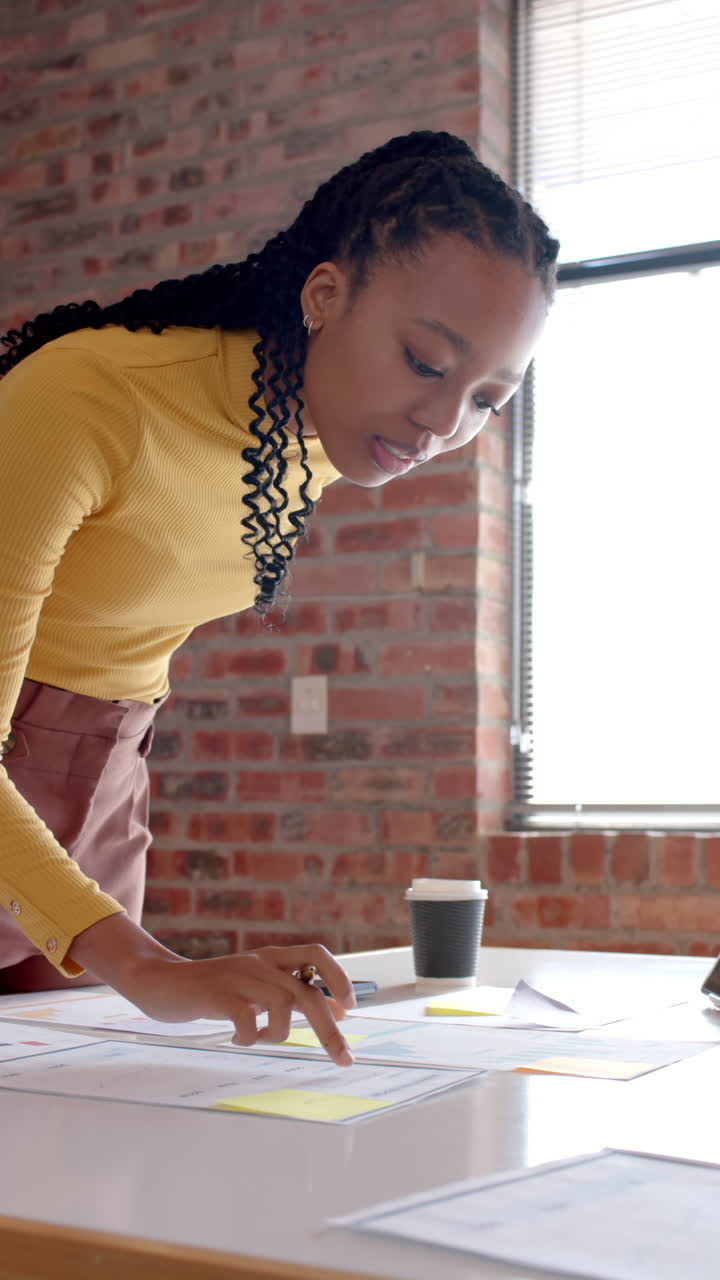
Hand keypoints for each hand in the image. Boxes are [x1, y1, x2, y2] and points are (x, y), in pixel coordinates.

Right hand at [70, 915, 355, 1065]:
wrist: (160, 981)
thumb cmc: (214, 990)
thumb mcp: (256, 986)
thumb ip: (291, 993)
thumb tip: (338, 1010)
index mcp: (271, 958)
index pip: (315, 953)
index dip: (338, 977)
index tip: (351, 1007)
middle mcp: (259, 963)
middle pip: (306, 992)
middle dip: (329, 1030)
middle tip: (343, 1058)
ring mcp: (238, 976)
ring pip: (282, 1004)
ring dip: (279, 1032)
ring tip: (259, 1037)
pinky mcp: (216, 994)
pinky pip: (247, 1018)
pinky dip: (249, 1036)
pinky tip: (236, 1038)